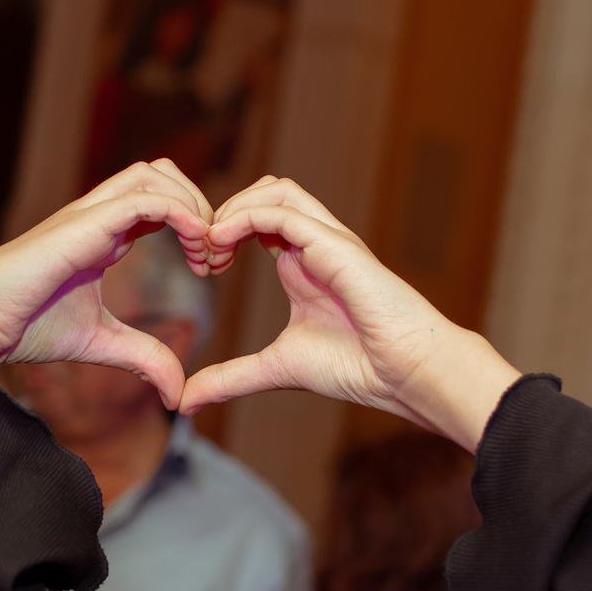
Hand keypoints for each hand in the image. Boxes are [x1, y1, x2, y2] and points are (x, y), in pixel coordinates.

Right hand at [0, 162, 214, 401]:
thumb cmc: (24, 327)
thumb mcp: (100, 343)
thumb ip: (142, 358)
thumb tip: (178, 394)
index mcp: (102, 235)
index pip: (160, 203)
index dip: (195, 225)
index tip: (210, 268)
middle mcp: (97, 215)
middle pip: (163, 174)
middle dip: (200, 204)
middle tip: (214, 254)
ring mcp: (89, 213)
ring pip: (156, 174)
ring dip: (193, 204)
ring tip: (205, 250)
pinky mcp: (83, 222)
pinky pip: (144, 199)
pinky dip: (179, 213)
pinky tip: (195, 245)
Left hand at [183, 176, 521, 449]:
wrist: (404, 372)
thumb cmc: (356, 367)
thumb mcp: (276, 369)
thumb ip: (231, 378)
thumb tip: (186, 401)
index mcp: (303, 264)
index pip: (259, 219)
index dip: (223, 232)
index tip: (202, 267)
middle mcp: (316, 244)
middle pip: (266, 192)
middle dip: (225, 212)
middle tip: (202, 252)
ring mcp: (328, 239)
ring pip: (276, 189)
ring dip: (235, 208)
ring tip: (212, 245)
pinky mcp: (336, 244)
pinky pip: (284, 210)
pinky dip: (246, 218)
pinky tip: (223, 245)